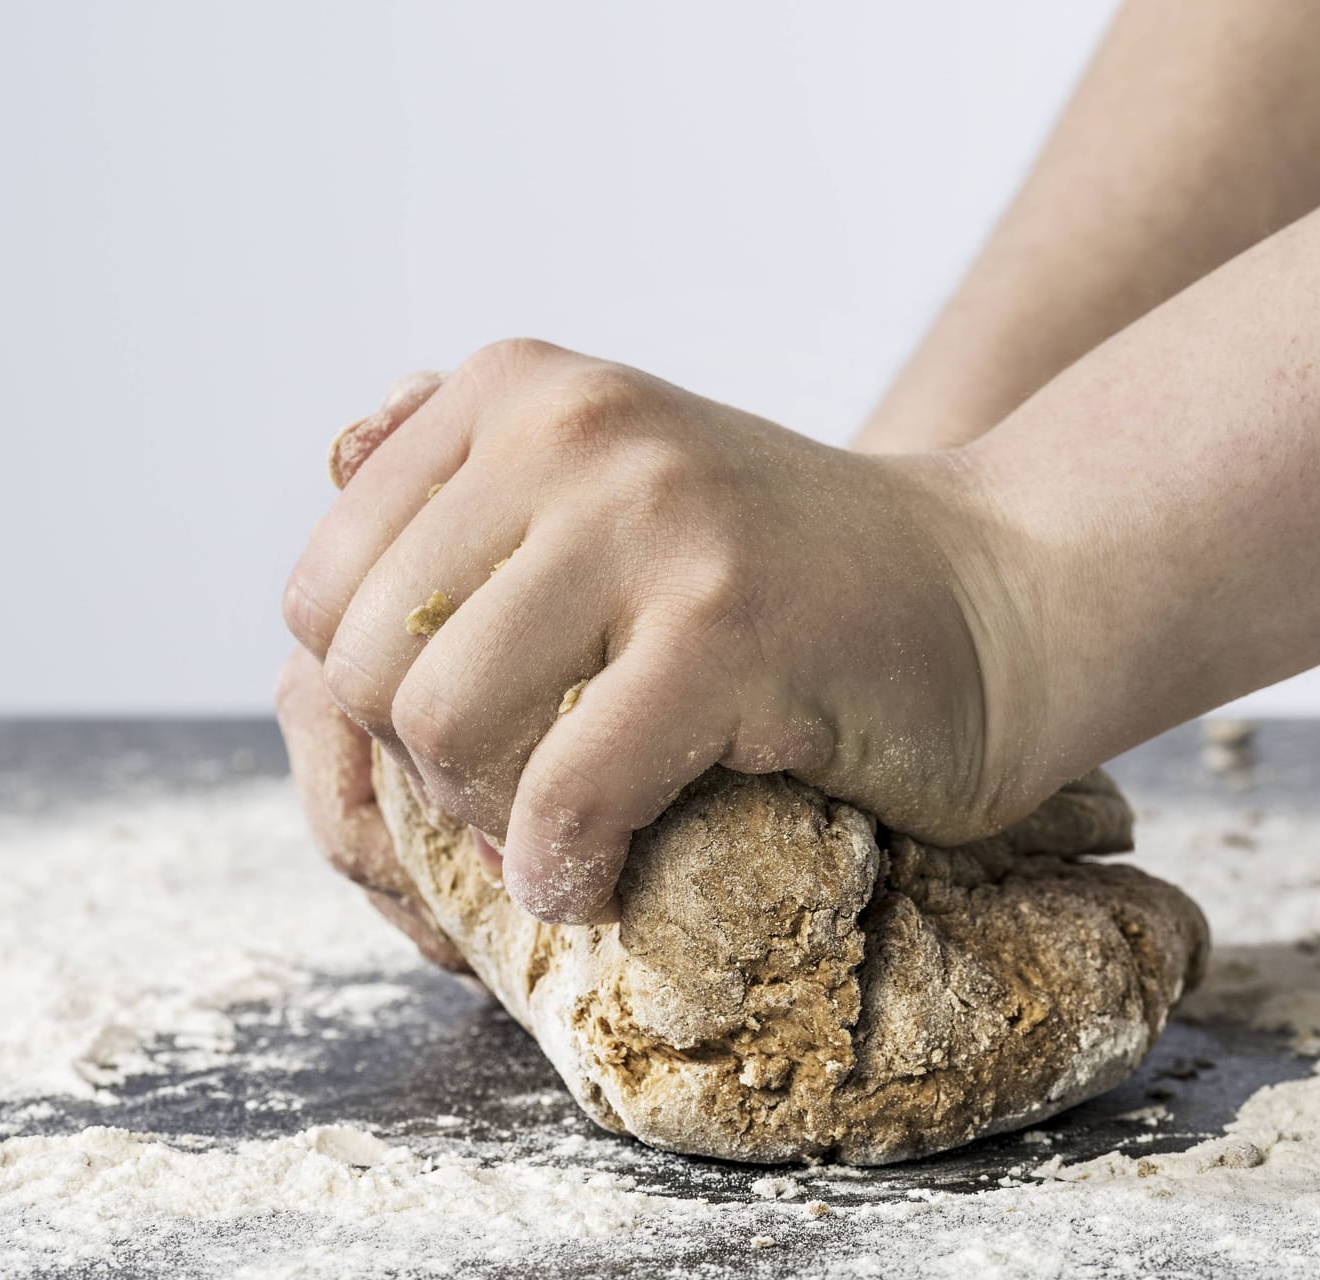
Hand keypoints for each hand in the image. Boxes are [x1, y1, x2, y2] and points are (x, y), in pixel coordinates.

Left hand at [283, 339, 1055, 923]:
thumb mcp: (615, 482)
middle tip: (522, 802)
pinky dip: (566, 869)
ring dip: (493, 824)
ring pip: (443, 725)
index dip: (380, 702)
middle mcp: (575, 427)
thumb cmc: (786, 576)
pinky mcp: (729, 626)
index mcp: (522, 388)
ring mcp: (657, 519)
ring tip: (570, 831)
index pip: (325, 587)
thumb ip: (471, 487)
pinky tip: (605, 878)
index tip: (476, 743)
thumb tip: (326, 504)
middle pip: (368, 663)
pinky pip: (564, 793)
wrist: (994, 596)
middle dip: (430, 771)